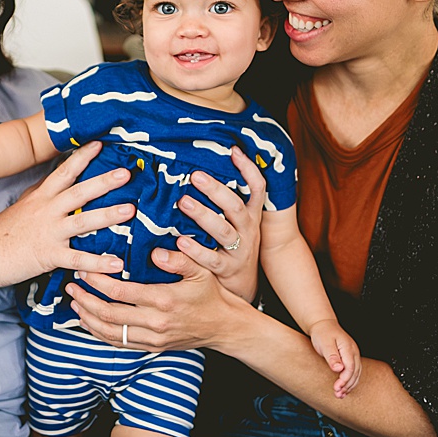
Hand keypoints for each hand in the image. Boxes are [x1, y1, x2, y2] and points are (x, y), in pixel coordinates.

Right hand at [0, 141, 133, 282]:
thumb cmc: (0, 234)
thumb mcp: (20, 208)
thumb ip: (40, 196)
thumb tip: (54, 184)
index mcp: (40, 197)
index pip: (63, 172)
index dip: (82, 156)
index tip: (100, 143)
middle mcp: (46, 211)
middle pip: (79, 192)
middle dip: (104, 181)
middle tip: (126, 173)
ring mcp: (49, 232)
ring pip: (83, 221)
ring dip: (108, 215)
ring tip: (131, 210)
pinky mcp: (49, 255)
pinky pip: (78, 259)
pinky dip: (99, 263)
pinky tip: (117, 263)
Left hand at [66, 245, 255, 354]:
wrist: (225, 327)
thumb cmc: (212, 295)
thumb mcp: (200, 270)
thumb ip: (178, 259)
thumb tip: (155, 252)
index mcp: (164, 300)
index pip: (120, 292)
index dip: (98, 282)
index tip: (85, 270)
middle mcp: (155, 322)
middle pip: (109, 314)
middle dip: (86, 299)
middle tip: (71, 285)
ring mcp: (153, 338)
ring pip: (110, 332)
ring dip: (88, 317)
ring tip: (74, 302)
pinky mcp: (152, 347)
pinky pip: (119, 343)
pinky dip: (100, 333)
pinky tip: (88, 322)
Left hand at [171, 146, 266, 301]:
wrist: (245, 286)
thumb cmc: (233, 246)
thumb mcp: (237, 223)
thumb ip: (225, 202)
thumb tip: (202, 168)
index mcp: (251, 216)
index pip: (258, 188)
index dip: (248, 169)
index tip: (233, 150)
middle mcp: (248, 230)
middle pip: (235, 207)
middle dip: (215, 190)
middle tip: (194, 175)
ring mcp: (239, 250)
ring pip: (223, 231)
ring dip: (203, 216)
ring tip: (183, 203)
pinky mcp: (226, 269)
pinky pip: (211, 259)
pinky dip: (195, 251)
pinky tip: (180, 242)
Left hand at [309, 319, 360, 397]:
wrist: (323, 325)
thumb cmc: (322, 333)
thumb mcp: (325, 344)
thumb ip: (332, 356)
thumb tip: (339, 369)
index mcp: (348, 348)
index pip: (351, 367)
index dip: (345, 379)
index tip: (337, 387)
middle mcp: (354, 352)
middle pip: (355, 373)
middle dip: (347, 385)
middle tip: (337, 394)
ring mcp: (353, 355)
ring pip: (356, 374)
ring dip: (349, 386)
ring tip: (340, 395)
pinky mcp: (350, 358)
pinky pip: (353, 372)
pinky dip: (349, 382)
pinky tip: (344, 389)